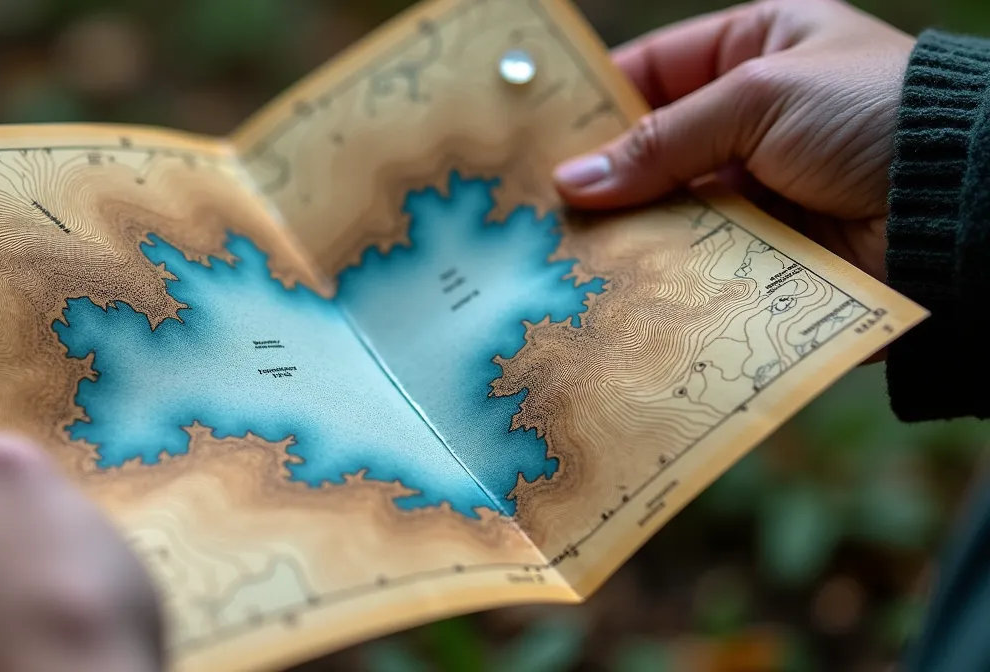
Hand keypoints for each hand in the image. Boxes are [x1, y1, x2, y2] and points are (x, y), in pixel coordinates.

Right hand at [553, 0, 914, 281]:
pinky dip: (663, 267)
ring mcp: (761, 184)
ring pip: (670, 206)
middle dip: (602, 176)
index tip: (536, 135)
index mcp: (760, 48)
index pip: (656, 68)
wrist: (961, 207)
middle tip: (536, 204)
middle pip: (653, 145)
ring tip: (563, 249)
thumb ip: (661, 140)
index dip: (596, 99)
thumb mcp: (760, 96)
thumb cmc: (873, 115)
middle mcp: (754, 115)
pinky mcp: (769, 246)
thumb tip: (572, 181)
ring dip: (626, 227)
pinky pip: (700, 254)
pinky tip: (614, 278)